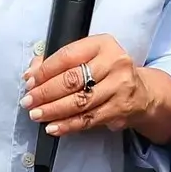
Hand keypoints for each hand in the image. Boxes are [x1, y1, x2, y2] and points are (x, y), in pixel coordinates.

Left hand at [24, 34, 170, 146]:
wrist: (141, 93)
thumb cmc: (106, 72)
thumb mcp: (88, 58)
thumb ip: (59, 61)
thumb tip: (32, 72)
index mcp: (103, 44)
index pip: (68, 56)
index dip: (45, 70)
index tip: (29, 81)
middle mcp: (115, 63)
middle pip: (73, 79)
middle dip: (46, 92)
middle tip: (28, 101)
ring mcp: (120, 87)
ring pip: (80, 102)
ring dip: (54, 111)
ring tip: (36, 115)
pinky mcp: (121, 109)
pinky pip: (89, 119)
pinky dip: (68, 125)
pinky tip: (53, 127)